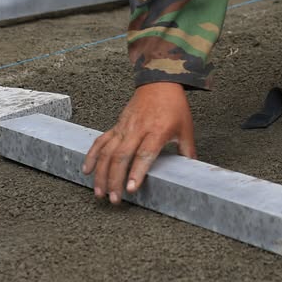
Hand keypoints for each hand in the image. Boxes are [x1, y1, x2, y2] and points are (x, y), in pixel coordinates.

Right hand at [83, 82, 194, 203]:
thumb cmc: (174, 106)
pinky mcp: (116, 126)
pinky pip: (100, 142)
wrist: (159, 83)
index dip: (136, 172)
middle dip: (115, 180)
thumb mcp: (186, 128)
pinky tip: (87, 170)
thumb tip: (194, 172)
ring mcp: (124, 128)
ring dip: (101, 173)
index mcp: (157, 131)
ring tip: (99, 192)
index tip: (131, 188)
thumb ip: (187, 151)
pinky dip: (92, 156)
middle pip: (121, 157)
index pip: (144, 154)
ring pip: (107, 152)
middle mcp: (137, 130)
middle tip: (114, 199)